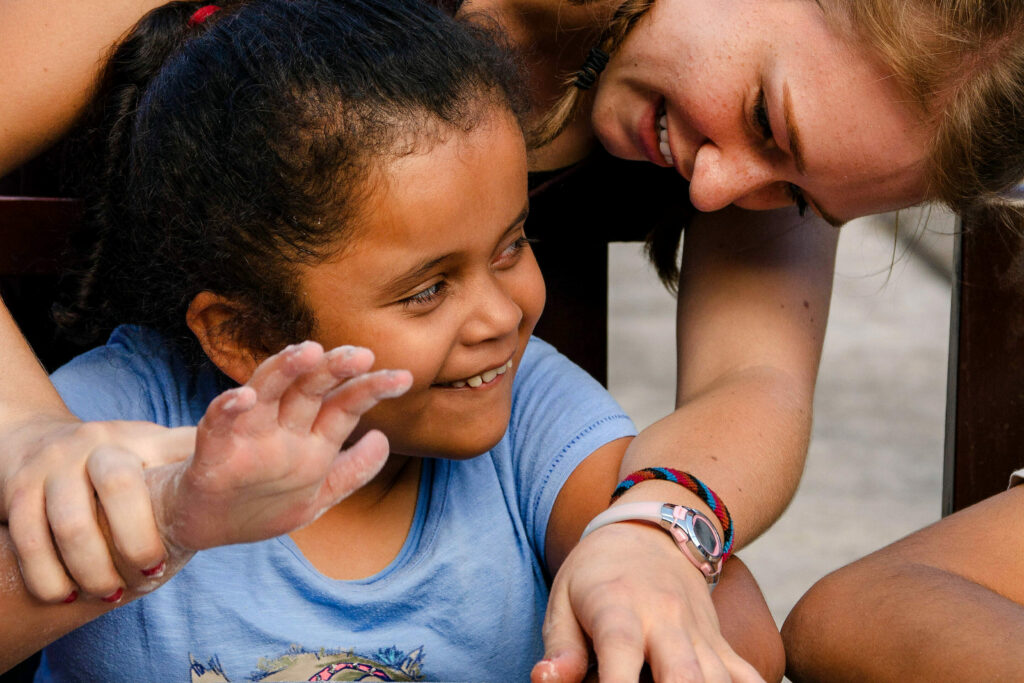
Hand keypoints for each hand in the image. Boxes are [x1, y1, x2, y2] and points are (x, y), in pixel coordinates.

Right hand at [3, 414, 194, 602]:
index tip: (174, 554)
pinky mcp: (18, 490)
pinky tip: (64, 596)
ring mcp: (54, 466)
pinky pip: (26, 538)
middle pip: (118, 487)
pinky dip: (47, 574)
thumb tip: (263, 466)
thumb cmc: (117, 461)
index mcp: (141, 437)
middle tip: (150, 577)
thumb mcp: (158, 451)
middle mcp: (97, 444)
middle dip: (135, 541)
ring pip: (68, 522)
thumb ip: (197, 461)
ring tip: (109, 594)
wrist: (37, 444)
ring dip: (91, 568)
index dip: (186, 500)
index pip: (170, 456)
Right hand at [148, 341, 411, 551]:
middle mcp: (282, 429)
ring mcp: (248, 436)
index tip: (404, 378)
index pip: (344, 405)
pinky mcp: (213, 451)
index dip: (371, 388)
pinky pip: (218, 424)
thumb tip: (383, 440)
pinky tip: (242, 398)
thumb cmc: (259, 505)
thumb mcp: (315, 496)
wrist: (201, 527)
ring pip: (267, 392)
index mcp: (310, 438)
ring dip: (285, 369)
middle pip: (310, 389)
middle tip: (362, 354)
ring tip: (309, 351)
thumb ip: (351, 472)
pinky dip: (228, 409)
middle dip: (335, 369)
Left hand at [532, 522, 764, 682]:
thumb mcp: (563, 599)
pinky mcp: (721, 643)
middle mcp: (665, 619)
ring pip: (717, 680)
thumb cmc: (595, 573)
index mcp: (618, 606)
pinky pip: (747, 678)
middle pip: (683, 674)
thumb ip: (560, 647)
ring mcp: (698, 632)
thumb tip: (545, 681)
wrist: (649, 531)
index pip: (621, 649)